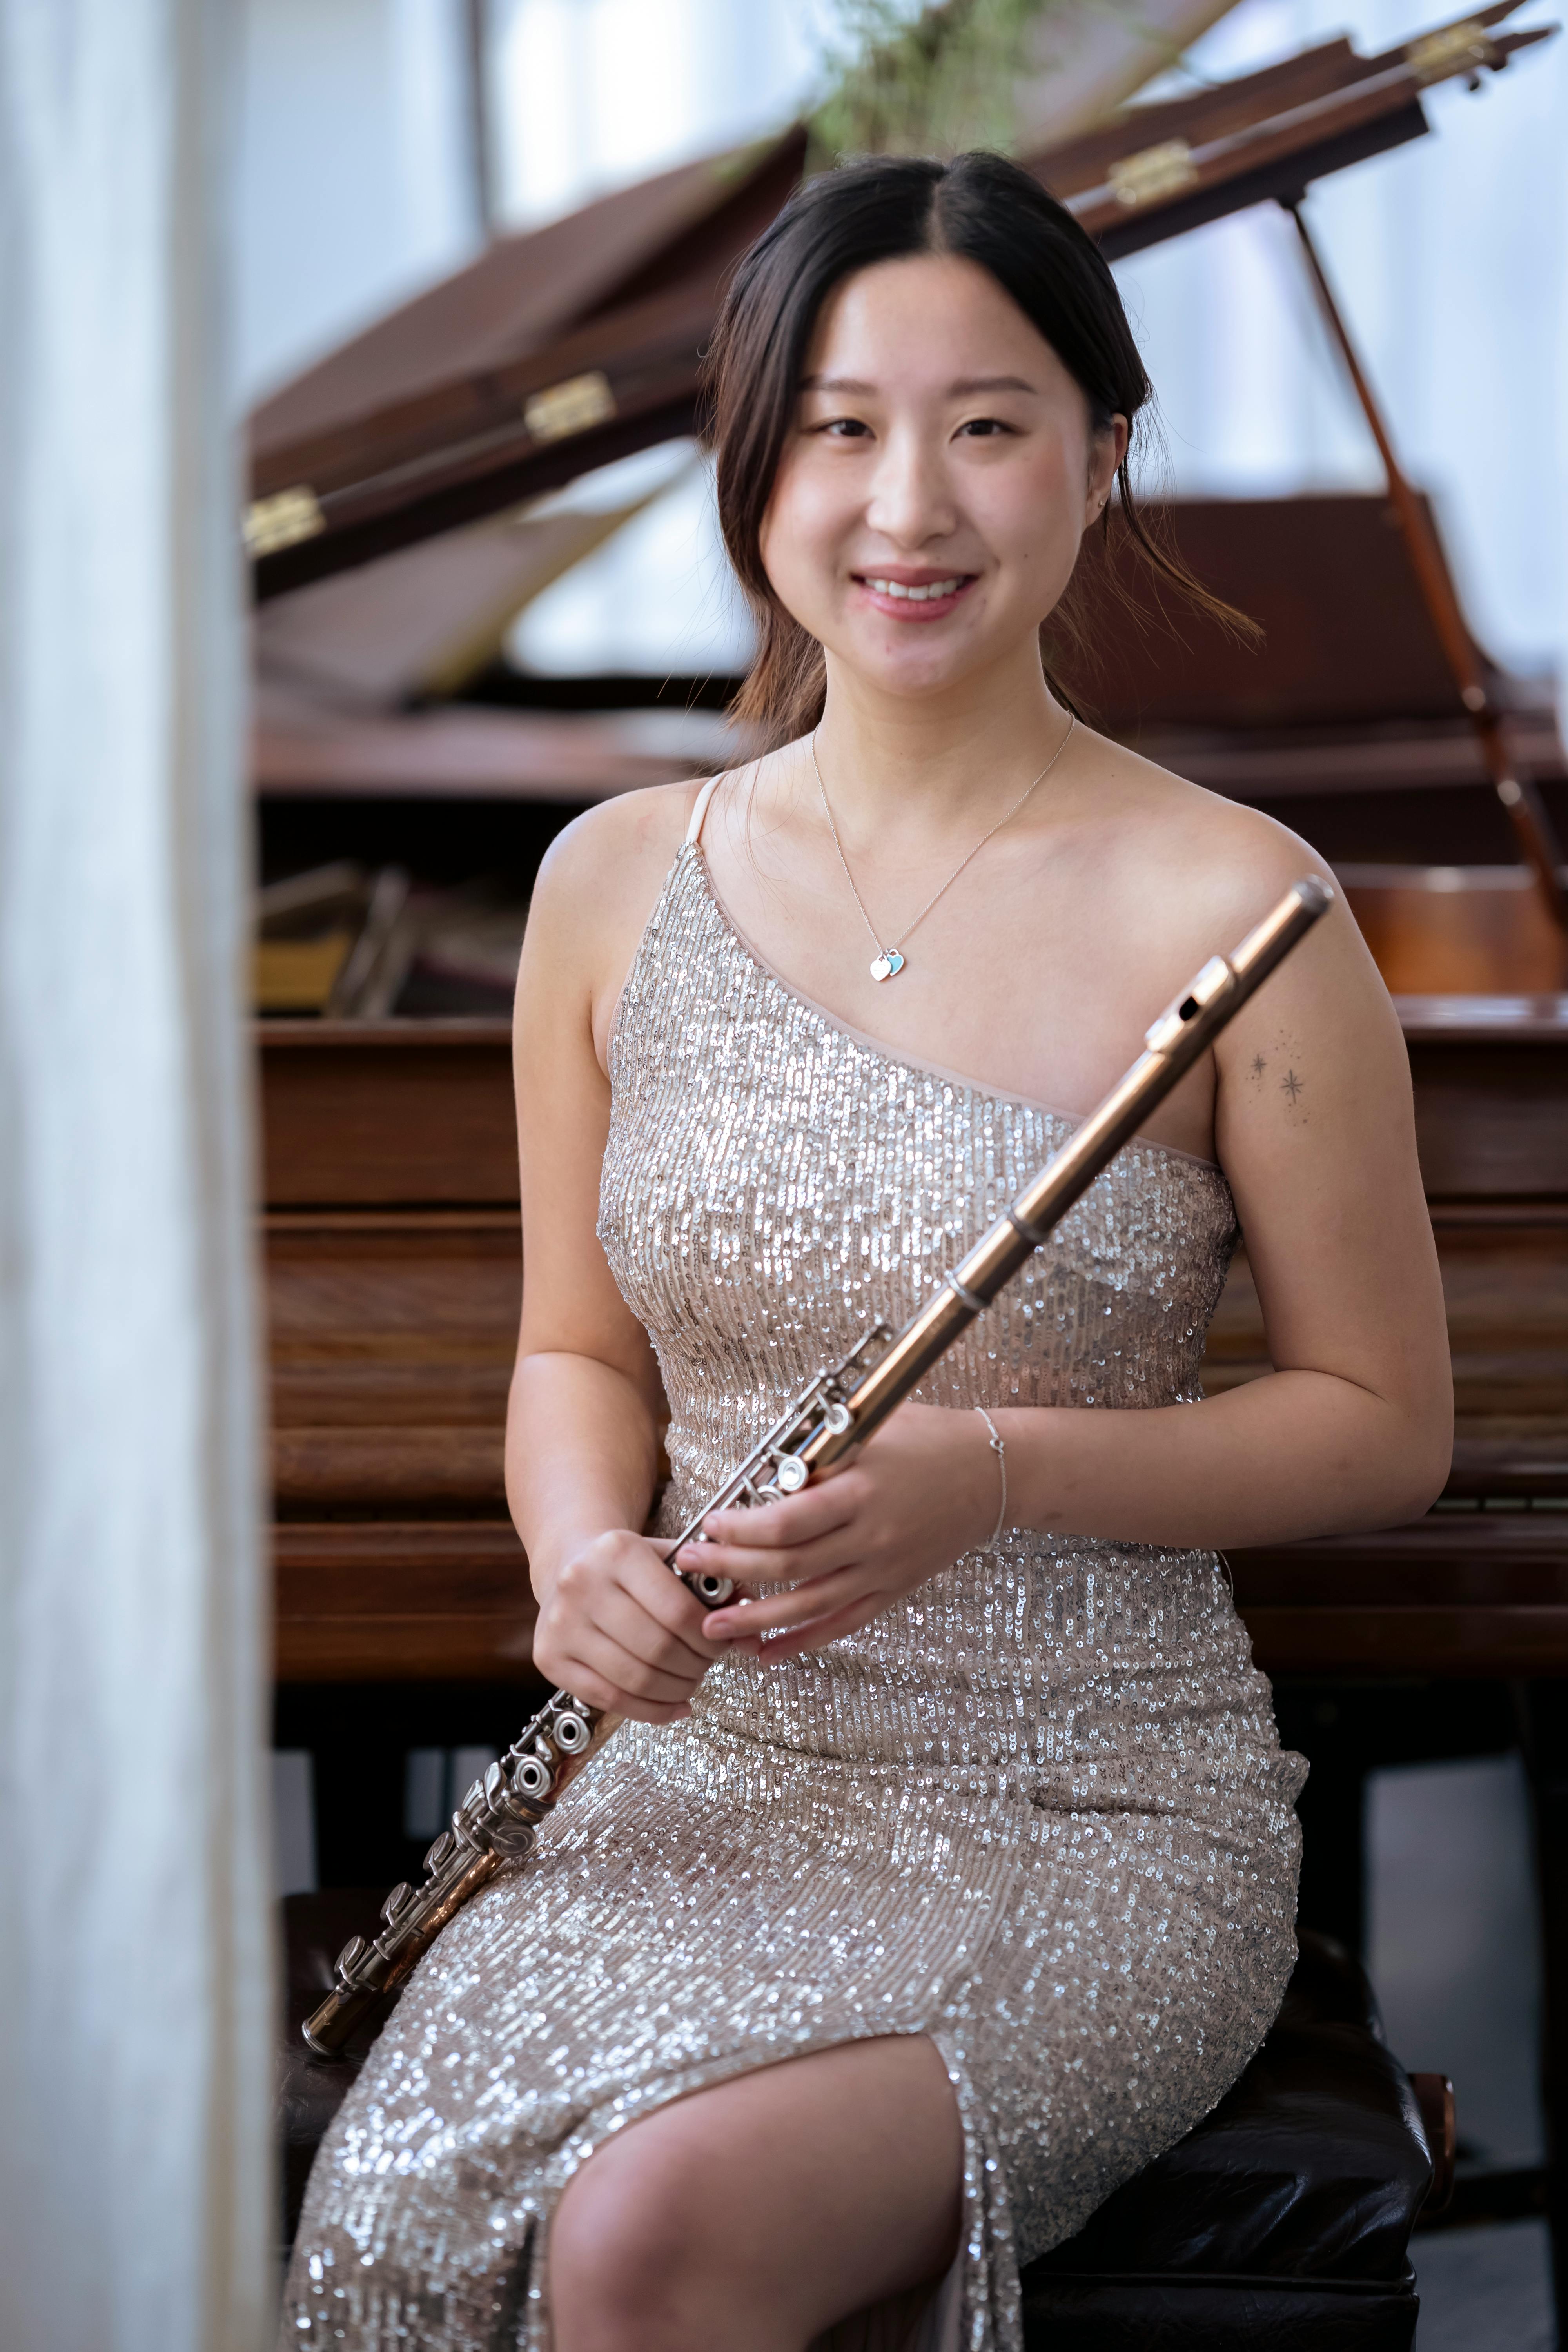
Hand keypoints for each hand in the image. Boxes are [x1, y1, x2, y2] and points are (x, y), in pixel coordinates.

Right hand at [532, 1528, 716, 1723]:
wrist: (569, 1560)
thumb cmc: (631, 1564)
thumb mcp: (673, 1559)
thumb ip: (718, 1590)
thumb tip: (753, 1637)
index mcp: (617, 1551)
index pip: (679, 1611)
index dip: (710, 1638)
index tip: (723, 1645)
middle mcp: (581, 1583)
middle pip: (658, 1649)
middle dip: (695, 1666)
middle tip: (708, 1666)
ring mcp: (560, 1623)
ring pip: (635, 1678)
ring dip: (675, 1690)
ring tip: (690, 1683)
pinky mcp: (549, 1657)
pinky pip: (609, 1699)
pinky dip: (649, 1710)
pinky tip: (673, 1705)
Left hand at [675, 1402, 999, 1660]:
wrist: (993, 1473)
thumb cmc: (929, 1438)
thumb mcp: (870, 1433)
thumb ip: (818, 1456)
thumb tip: (761, 1477)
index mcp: (861, 1491)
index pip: (786, 1523)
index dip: (740, 1529)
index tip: (709, 1522)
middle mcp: (870, 1536)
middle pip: (787, 1566)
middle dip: (731, 1569)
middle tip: (689, 1566)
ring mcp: (883, 1568)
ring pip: (809, 1606)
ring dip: (756, 1620)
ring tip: (712, 1626)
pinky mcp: (893, 1589)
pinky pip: (843, 1624)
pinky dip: (803, 1641)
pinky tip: (767, 1651)